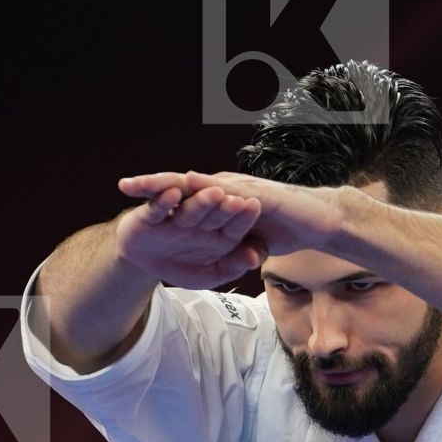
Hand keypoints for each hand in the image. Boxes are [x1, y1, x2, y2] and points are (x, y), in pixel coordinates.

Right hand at [113, 173, 266, 288]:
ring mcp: (175, 216)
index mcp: (217, 231)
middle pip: (214, 212)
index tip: (255, 207)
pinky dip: (164, 202)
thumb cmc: (179, 266)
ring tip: (214, 193)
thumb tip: (253, 259)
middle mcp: (199, 219)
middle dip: (225, 207)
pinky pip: (157, 208)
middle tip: (238, 200)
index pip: (234, 224)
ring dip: (202, 202)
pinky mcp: (150, 214)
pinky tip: (173, 194)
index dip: (244, 217)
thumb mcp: (209, 274)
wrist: (144, 262)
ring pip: (190, 208)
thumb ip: (232, 266)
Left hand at [118, 171, 347, 255]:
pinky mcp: (252, 193)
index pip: (185, 199)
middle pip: (181, 187)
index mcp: (223, 201)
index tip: (133, 203)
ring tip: (139, 183)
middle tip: (123, 185)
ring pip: (196, 184)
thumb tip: (217, 260)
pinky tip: (181, 182)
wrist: (319, 222)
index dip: (159, 200)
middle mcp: (226, 189)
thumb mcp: (250, 243)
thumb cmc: (286, 230)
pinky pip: (223, 188)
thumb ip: (234, 248)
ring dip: (167, 183)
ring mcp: (238, 188)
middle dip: (151, 186)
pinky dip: (202, 184)